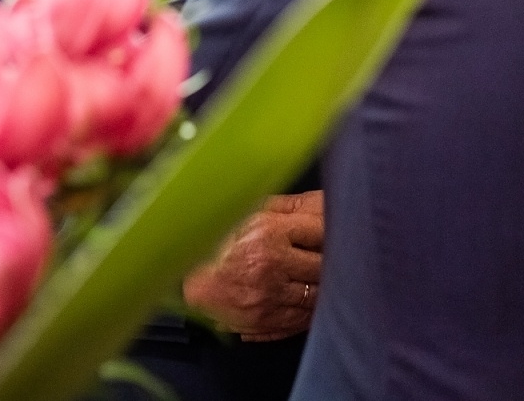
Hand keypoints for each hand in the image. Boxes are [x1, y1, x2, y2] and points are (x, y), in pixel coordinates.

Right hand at [183, 190, 323, 341]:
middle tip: (334, 256)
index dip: (331, 231)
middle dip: (330, 260)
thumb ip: (285, 206)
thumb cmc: (219, 240)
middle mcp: (272, 262)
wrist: (187, 278)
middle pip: (323, 264)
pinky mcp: (267, 319)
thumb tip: (322, 203)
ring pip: (317, 292)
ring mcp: (270, 294)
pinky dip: (311, 309)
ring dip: (322, 286)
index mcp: (269, 229)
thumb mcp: (250, 211)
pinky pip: (303, 316)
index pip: (321, 230)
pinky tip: (308, 299)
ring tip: (316, 277)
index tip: (335, 232)